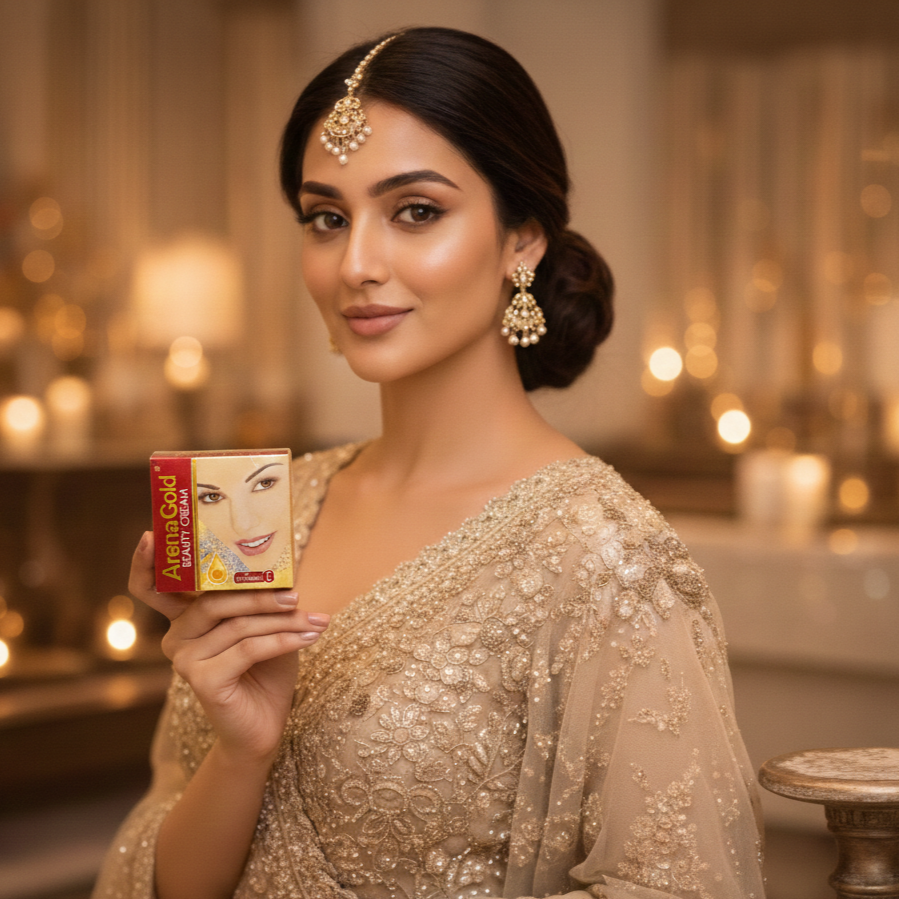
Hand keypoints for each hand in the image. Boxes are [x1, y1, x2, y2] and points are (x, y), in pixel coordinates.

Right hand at [129, 531, 328, 763]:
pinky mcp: (201, 680)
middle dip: (262, 596)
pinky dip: (284, 640)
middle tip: (298, 595)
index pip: (154, 587)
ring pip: (238, 625)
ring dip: (283, 620)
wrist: (265, 725)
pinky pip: (248, 649)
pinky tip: (309, 637)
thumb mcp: (266, 626)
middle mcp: (176, 637)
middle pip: (214, 601)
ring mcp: (184, 659)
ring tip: (316, 620)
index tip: (150, 535)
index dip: (147, 563)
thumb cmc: (266, 670)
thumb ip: (261, 599)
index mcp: (185, 619)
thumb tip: (286, 572)